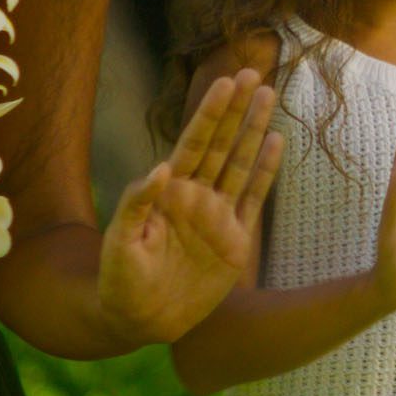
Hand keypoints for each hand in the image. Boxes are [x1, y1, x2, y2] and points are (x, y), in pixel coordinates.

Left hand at [99, 69, 284, 344]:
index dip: (210, 113)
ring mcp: (218, 215)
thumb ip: (136, 204)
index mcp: (168, 192)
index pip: (194, 143)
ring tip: (270, 96)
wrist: (141, 321)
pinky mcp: (235, 240)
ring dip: (255, 130)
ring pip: (241, 163)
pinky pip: (254, 198)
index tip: (225, 82)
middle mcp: (196, 196)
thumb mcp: (119, 243)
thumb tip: (160, 168)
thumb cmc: (120, 281)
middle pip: (221, 144)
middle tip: (253, 74)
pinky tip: (276, 142)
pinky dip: (266, 171)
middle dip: (237, 110)